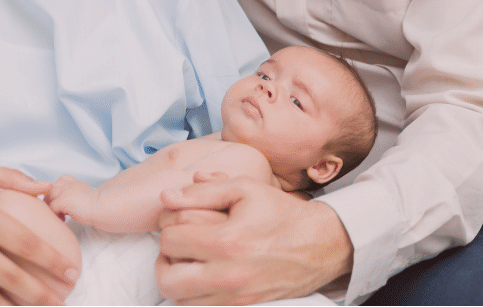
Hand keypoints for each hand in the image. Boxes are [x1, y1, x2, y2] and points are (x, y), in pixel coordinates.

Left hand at [45, 175, 95, 223]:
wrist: (101, 206)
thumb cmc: (92, 204)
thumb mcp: (78, 194)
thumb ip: (68, 194)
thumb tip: (59, 205)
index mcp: (69, 180)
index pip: (52, 186)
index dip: (54, 197)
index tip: (60, 207)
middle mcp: (64, 183)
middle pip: (47, 192)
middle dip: (51, 204)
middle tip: (59, 214)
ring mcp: (62, 190)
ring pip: (47, 200)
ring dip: (51, 209)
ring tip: (61, 217)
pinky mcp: (62, 200)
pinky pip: (51, 208)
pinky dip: (55, 215)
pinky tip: (64, 219)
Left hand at [156, 176, 352, 304]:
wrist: (317, 244)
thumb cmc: (279, 212)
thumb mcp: (245, 188)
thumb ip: (205, 189)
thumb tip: (168, 197)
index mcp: (227, 241)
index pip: (171, 239)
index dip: (168, 224)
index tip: (177, 216)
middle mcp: (228, 276)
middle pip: (167, 278)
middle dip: (165, 256)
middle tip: (176, 241)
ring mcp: (234, 298)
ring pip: (179, 300)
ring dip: (175, 277)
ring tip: (186, 258)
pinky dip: (191, 294)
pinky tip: (200, 274)